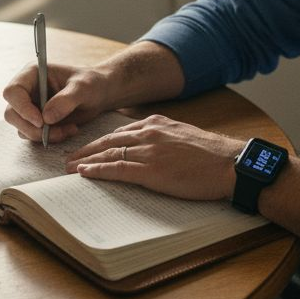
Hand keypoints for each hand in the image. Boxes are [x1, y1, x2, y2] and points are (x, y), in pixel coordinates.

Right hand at [2, 61, 113, 143]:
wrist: (99, 94)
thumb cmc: (91, 83)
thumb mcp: (83, 88)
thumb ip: (66, 100)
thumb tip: (46, 118)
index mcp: (32, 74)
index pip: (12, 92)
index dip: (22, 108)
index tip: (41, 121)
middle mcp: (26, 90)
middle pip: (12, 114)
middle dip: (32, 128)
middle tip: (56, 132)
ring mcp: (29, 107)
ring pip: (21, 128)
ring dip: (43, 135)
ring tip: (68, 130)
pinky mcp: (36, 122)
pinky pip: (33, 136)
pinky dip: (50, 138)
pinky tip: (68, 131)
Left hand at [66, 115, 241, 200]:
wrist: (230, 163)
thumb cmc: (212, 155)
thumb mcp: (184, 135)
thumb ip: (164, 137)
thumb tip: (151, 147)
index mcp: (157, 124)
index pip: (120, 131)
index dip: (101, 141)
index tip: (89, 148)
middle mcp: (149, 133)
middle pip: (108, 141)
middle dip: (87, 150)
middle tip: (69, 157)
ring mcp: (149, 151)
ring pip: (108, 154)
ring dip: (86, 161)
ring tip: (70, 168)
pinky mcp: (152, 170)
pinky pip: (117, 169)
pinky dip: (98, 171)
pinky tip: (85, 174)